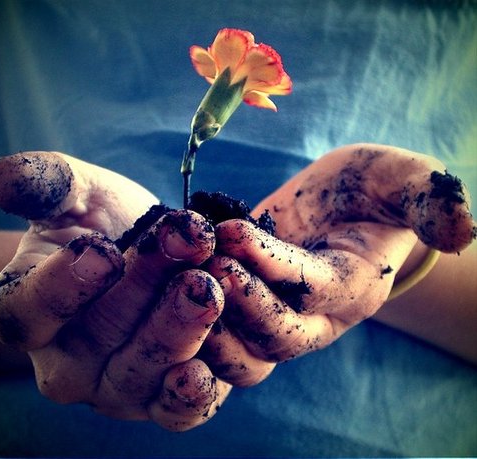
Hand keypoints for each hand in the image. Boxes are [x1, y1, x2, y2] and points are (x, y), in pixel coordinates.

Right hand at [0, 151, 230, 430]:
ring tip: (207, 281)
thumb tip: (1, 175)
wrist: (146, 255)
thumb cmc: (103, 224)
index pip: (29, 311)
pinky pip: (178, 411)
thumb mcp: (76, 196)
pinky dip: (194, 393)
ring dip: (179, 327)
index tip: (100, 250)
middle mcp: (69, 364)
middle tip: (187, 239)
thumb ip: (46, 185)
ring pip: (141, 375)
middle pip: (99, 338)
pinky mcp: (163, 398)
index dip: (63, 285)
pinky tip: (210, 362)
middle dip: (145, 285)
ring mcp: (117, 388)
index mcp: (29, 312)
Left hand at [200, 144, 474, 384]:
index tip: (232, 232)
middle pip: (272, 340)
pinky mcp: (245, 303)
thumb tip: (463, 231)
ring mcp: (275, 314)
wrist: (339, 202)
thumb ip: (431, 199)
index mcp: (351, 289)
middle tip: (197, 262)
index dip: (271, 268)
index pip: (309, 292)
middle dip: (233, 305)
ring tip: (173, 272)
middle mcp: (313, 315)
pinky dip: (186, 315)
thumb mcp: (402, 181)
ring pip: (239, 352)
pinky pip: (215, 331)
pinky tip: (160, 277)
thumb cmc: (373, 189)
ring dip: (204, 320)